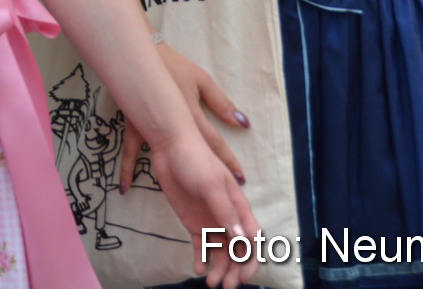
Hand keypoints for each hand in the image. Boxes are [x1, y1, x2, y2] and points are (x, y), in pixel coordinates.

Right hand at [120, 44, 247, 192]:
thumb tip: (243, 122)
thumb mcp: (201, 80)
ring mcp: (152, 129)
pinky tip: (125, 189)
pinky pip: (131, 152)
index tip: (241, 180)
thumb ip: (221, 103)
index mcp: (193, 115)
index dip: (228, 161)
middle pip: (194, 155)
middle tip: (221, 199)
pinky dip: (128, 170)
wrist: (141, 56)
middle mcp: (174, 127)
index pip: (214, 143)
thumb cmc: (174, 66)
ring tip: (179, 201)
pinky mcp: (135, 128)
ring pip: (165, 158)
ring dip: (173, 180)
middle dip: (210, 176)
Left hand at [148, 132, 260, 287]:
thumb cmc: (196, 160)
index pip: (252, 238)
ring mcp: (210, 220)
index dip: (251, 259)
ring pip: (220, 251)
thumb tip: (241, 239)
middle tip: (226, 287)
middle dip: (235, 270)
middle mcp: (227, 217)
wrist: (170, 148)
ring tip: (211, 283)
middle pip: (237, 250)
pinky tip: (198, 268)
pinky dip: (202, 258)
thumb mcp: (211, 185)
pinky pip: (201, 245)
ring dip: (219, 268)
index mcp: (239, 207)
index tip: (245, 276)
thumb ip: (225, 211)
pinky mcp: (194, 222)